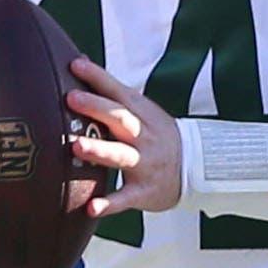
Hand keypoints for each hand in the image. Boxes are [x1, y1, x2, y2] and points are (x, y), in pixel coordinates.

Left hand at [66, 54, 180, 218]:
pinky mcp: (144, 191)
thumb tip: (79, 61)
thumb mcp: (143, 110)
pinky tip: (91, 207)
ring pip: (121, 155)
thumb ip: (111, 91)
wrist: (197, 169)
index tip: (75, 65)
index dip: (97, 77)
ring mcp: (145, 164)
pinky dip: (109, 204)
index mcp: (142, 114)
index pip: (118, 91)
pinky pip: (125, 198)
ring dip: (99, 150)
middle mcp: (143, 136)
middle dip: (96, 108)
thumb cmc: (158, 136)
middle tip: (71, 98)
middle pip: (120, 118)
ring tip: (77, 147)